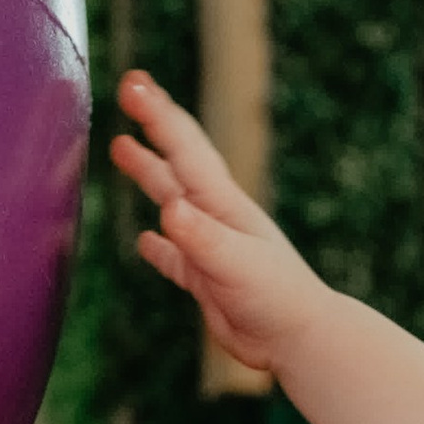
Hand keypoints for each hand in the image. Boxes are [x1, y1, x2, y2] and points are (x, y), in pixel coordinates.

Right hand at [110, 74, 324, 377]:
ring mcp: (210, 247)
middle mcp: (215, 217)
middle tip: (128, 91)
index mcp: (221, 204)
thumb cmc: (275, 298)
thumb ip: (201, 237)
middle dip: (152, 126)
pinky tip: (145, 241)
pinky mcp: (207, 280)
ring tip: (122, 149)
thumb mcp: (235, 263)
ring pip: (170, 200)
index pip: (184, 148)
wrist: (301, 340)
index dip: (157, 114)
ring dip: (148, 174)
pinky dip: (159, 247)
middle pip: (176, 162)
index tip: (132, 83)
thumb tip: (167, 208)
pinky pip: (175, 257)